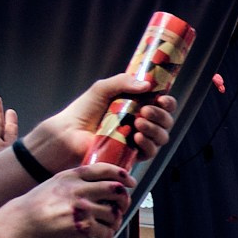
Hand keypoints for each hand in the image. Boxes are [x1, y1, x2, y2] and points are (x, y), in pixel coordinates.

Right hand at [0, 163, 133, 237]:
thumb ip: (76, 182)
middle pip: (116, 190)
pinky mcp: (81, 227)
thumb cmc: (35, 208)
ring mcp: (80, 208)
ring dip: (115, 223)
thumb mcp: (54, 185)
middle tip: (120, 209)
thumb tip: (103, 184)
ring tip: (106, 228)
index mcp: (71, 177)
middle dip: (124, 201)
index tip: (130, 182)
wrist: (18, 226)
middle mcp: (77, 190)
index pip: (105, 169)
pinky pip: (107, 232)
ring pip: (114, 214)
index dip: (122, 175)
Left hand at [25, 70, 177, 171]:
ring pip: (162, 137)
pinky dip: (148, 144)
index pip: (163, 105)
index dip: (168, 102)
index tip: (162, 99)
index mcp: (138, 106)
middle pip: (166, 121)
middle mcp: (142, 123)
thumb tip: (147, 85)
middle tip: (146, 110)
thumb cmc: (84, 110)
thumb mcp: (102, 89)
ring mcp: (139, 140)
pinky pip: (151, 152)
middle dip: (161, 116)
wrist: (70, 132)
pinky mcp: (133, 155)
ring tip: (138, 124)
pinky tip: (136, 138)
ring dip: (155, 130)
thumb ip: (122, 82)